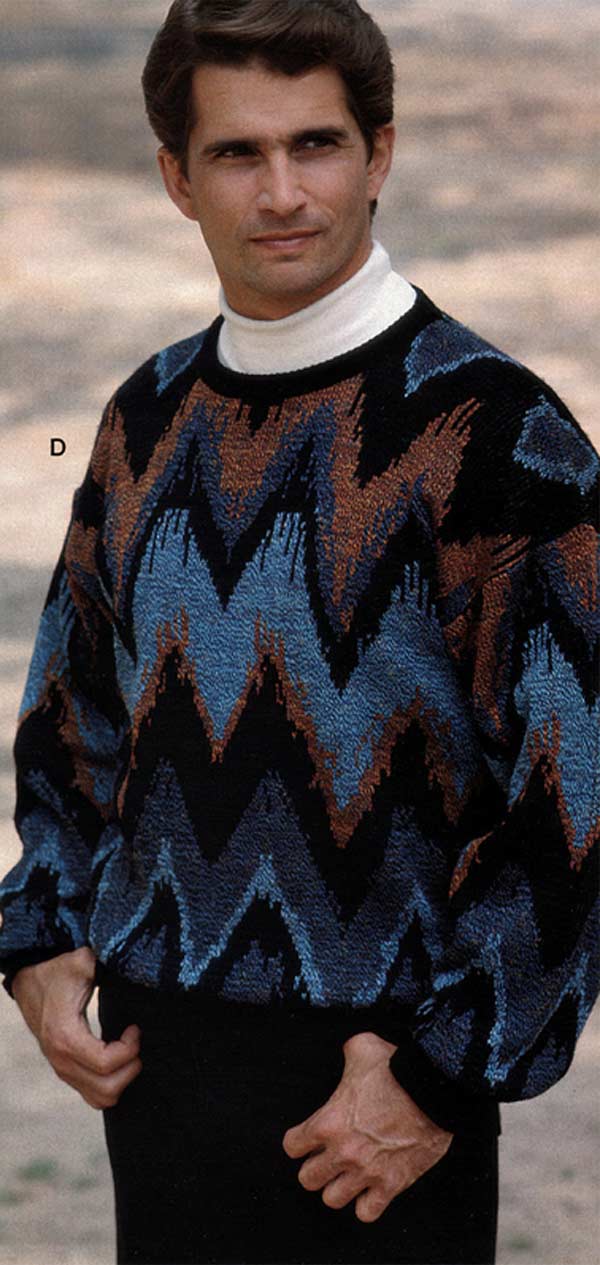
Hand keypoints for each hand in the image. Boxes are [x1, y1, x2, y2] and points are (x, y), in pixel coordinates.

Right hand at [12, 946, 141, 1109]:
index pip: (106, 1063)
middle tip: (134, 1043)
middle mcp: (61, 1060)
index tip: (134, 1028)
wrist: (29, 981)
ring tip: (128, 1052)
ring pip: (101, 1098)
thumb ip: (103, 961)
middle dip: (130, 1067)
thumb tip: (129, 959)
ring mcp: (62, 1069)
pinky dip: (111, 1084)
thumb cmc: (57, 971)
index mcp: (66, 1036)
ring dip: (122, 1079)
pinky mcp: (65, 1071)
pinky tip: (117, 1059)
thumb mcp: (80, 961)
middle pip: (107, 1089)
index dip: (130, 1048)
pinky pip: (93, 1094)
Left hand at [282, 1030, 452, 1222]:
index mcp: (328, 1122)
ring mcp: (366, 1172)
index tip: (309, 1139)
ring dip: (338, 1187)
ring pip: (333, 1199)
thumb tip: (349, 1051)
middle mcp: (342, 1152)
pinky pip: (367, 1213)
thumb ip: (348, 1052)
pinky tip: (371, 1190)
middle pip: (308, 1179)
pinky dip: (367, 1204)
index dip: (299, 1141)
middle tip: (328, 1158)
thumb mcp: (363, 1048)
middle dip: (316, 1167)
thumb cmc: (397, 1070)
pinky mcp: (391, 1185)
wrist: (432, 1090)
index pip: (292, 1146)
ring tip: (348, 1176)